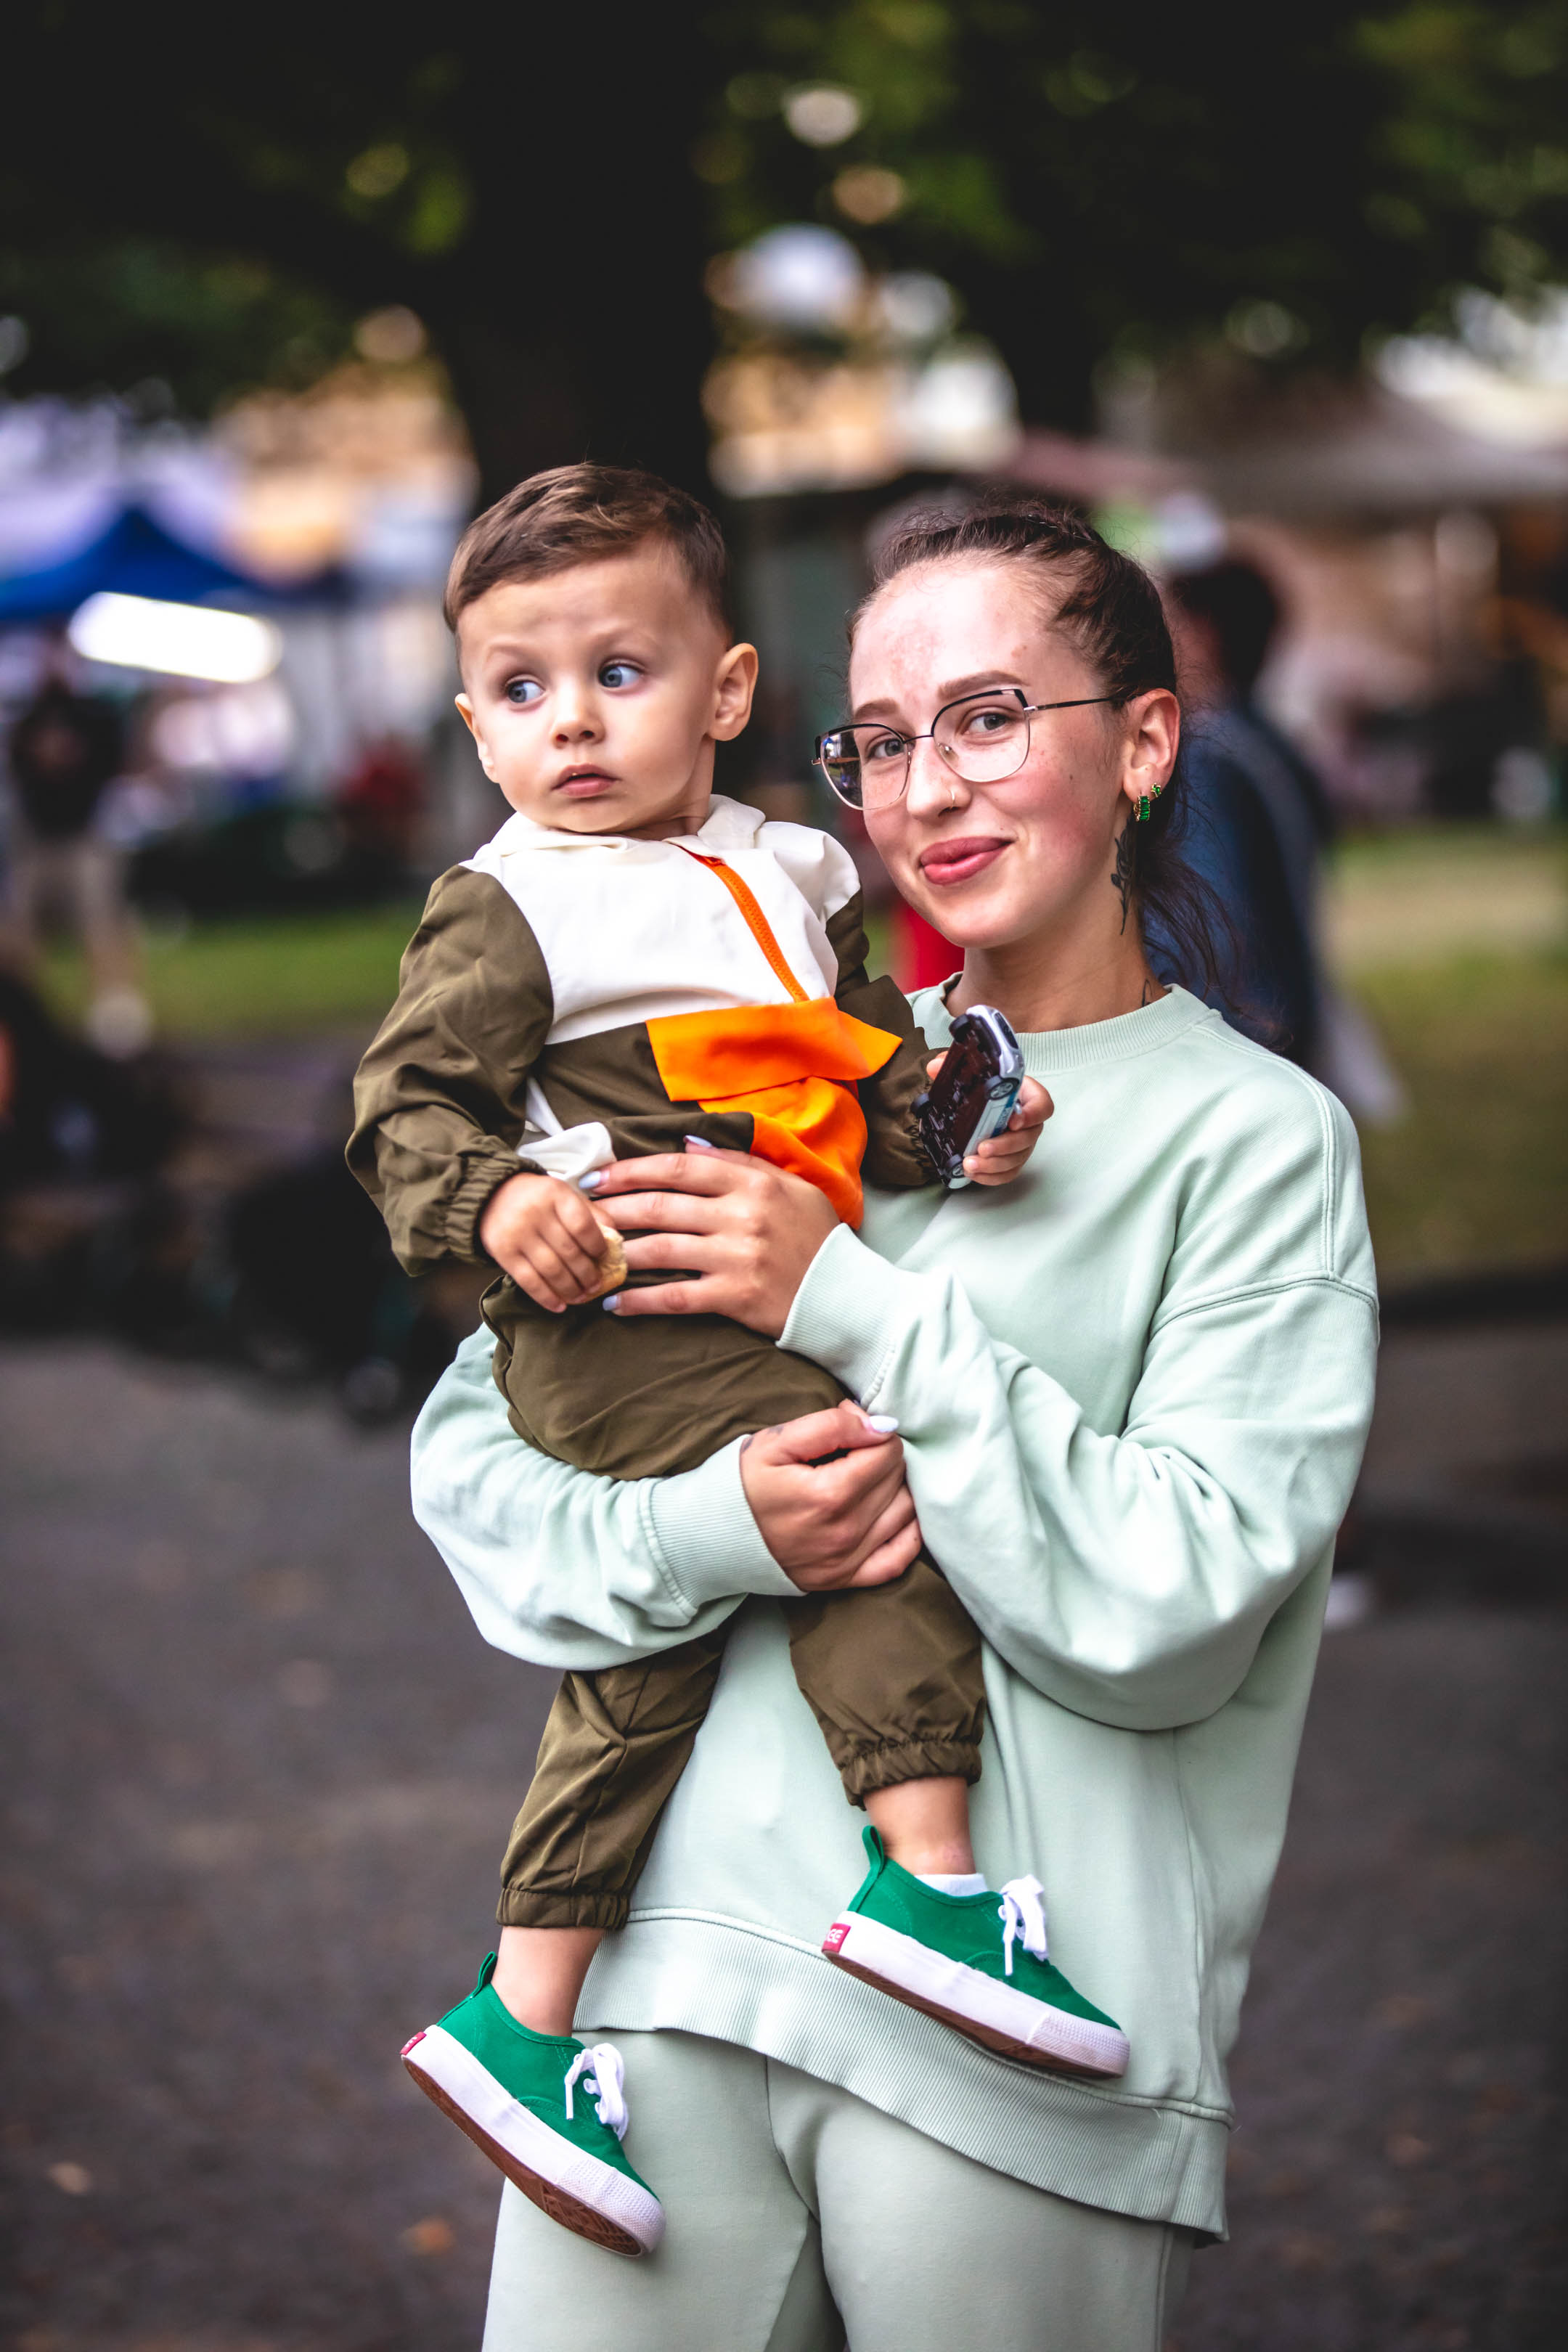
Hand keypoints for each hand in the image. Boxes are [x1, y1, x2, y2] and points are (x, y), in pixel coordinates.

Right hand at [478, 1171, 613, 1313]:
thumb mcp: (564, 1194)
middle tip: (596, 1285)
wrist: (490, 1195)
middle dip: (587, 1274)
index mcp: (556, 1194)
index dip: (597, 1246)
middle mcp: (536, 1213)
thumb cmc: (537, 1197)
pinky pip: (528, 1280)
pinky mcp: (503, 1253)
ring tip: (581, 1297)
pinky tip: (559, 1306)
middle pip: (569, 1252)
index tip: (603, 1258)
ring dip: (570, 1289)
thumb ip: (590, 1213)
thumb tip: (615, 1239)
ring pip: (551, 1270)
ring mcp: (518, 1234)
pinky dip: (546, 1297)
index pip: (583, 1226)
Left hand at [586, 1145, 837, 1338]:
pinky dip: (639, 1301)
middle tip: (582, 1213)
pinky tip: (614, 1303)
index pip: (679, 1167)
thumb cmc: (816, 1237)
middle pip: (660, 1206)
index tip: (598, 1177)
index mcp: (753, 1182)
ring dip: (618, 1252)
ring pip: (660, 1249)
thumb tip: (688, 1141)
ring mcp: (737, 1257)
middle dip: (613, 1208)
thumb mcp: (789, 1186)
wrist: (847, 1295)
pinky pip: (674, 1297)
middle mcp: (742, 1215)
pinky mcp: (735, 1297)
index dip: (631, 1170)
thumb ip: (739, 1162)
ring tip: (591, 1254)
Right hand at [739, 1402, 920, 1589]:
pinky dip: (907, 1533)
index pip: (886, 1451)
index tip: (849, 1428)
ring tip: (865, 1477)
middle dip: (881, 1456)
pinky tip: (895, 1513)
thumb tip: (881, 1426)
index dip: (871, 1431)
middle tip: (851, 1450)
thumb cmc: (742, 1484)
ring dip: (894, 1488)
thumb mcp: (776, 1442)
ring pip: (905, 1512)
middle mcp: (845, 1532)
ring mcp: (847, 1561)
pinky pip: (898, 1559)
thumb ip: (831, 1426)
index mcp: (829, 1494)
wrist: (711, 1536)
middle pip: (897, 1479)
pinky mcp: (844, 1580)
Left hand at [925, 1056, 1052, 1186]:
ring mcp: (1022, 1143)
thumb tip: (935, 1067)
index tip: (1014, 1121)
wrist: (976, 1105)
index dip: (1032, 1114)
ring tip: (970, 1164)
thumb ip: (953, 1064)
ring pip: (1018, 1159)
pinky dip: (991, 1176)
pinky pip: (1008, 1172)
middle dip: (1005, 1145)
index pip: (1042, 1105)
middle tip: (983, 1148)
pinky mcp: (1011, 1159)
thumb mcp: (969, 1073)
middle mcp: (1028, 1122)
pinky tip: (973, 1173)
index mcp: (1026, 1095)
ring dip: (994, 1164)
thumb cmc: (982, 1088)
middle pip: (1028, 1137)